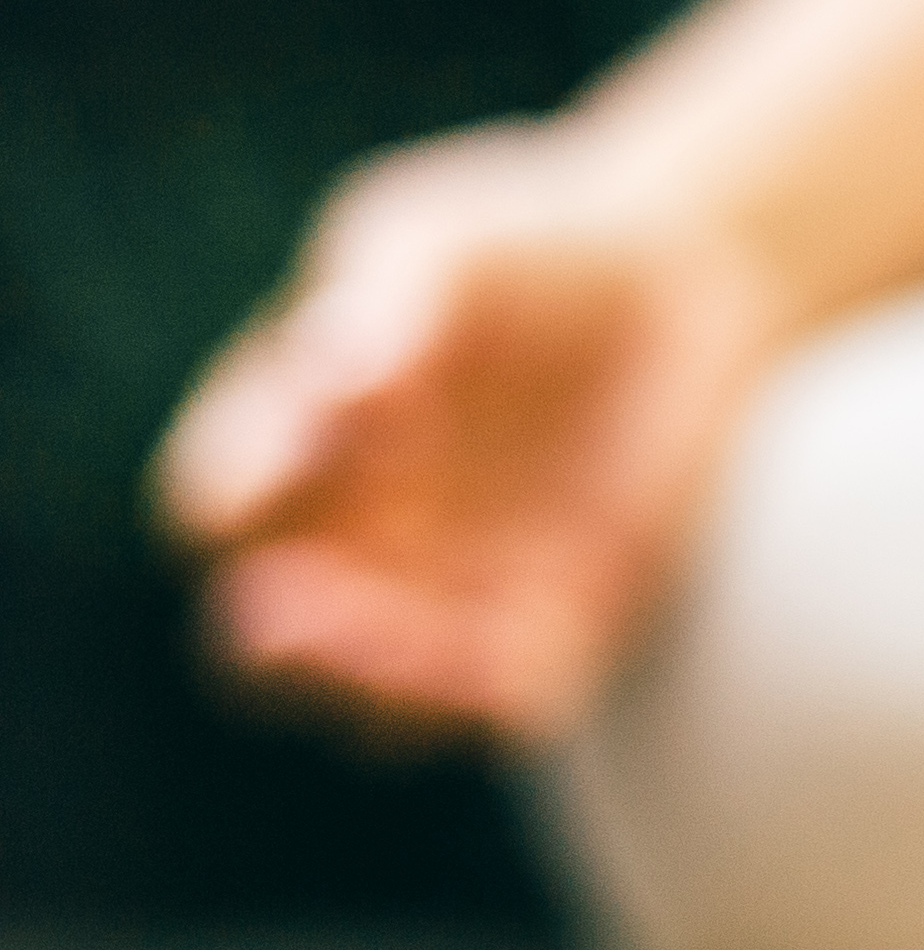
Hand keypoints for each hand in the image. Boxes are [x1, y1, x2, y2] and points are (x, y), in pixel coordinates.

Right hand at [149, 126, 787, 745]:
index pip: (221, 506)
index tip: (326, 430)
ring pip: (380, 701)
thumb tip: (343, 389)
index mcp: (283, 452)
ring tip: (413, 654)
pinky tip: (509, 683)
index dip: (248, 486)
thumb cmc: (519, 246)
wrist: (677, 275)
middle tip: (297, 618)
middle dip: (282, 647)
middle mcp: (351, 543)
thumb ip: (384, 306)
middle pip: (270, 644)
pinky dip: (499, 705)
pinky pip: (512, 698)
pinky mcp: (559, 621)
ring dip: (384, 690)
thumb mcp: (439, 244)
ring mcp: (448, 597)